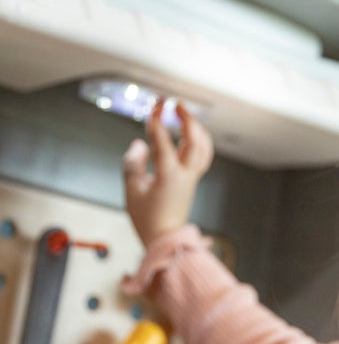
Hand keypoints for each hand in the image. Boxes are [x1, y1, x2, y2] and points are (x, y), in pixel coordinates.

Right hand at [123, 100, 213, 246]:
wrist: (164, 238)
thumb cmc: (147, 218)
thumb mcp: (131, 190)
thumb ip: (133, 163)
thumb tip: (139, 145)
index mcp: (169, 174)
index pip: (163, 139)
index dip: (156, 121)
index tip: (152, 107)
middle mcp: (185, 174)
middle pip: (195, 140)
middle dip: (187, 119)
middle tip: (176, 105)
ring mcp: (191, 178)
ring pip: (203, 148)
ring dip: (197, 129)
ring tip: (185, 116)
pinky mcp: (192, 181)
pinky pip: (201, 156)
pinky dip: (198, 142)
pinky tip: (190, 135)